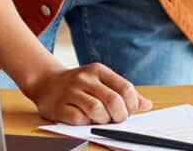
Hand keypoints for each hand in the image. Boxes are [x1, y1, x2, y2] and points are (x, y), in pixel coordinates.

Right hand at [23, 62, 152, 124]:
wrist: (45, 82)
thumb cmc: (79, 84)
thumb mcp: (101, 81)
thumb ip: (123, 92)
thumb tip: (147, 105)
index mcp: (98, 70)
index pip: (125, 88)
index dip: (131, 105)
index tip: (127, 111)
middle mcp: (84, 78)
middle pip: (113, 101)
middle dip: (120, 116)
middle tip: (116, 120)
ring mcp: (70, 91)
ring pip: (97, 110)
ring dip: (103, 120)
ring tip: (100, 120)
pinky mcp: (59, 106)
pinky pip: (78, 119)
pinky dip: (86, 123)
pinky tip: (85, 119)